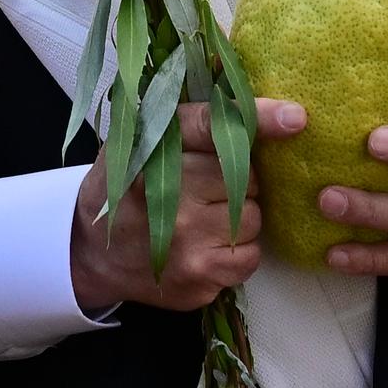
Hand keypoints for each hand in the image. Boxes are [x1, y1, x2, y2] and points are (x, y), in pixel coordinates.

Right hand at [67, 99, 298, 315]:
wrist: (92, 253)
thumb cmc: (128, 189)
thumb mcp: (140, 142)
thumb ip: (190, 124)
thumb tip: (262, 109)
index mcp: (151, 152)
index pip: (212, 127)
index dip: (258, 119)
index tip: (296, 118)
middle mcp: (170, 196)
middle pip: (247, 178)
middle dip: (239, 181)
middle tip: (207, 189)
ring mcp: (187, 241)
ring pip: (254, 218)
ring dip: (241, 218)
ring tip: (205, 219)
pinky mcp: (200, 278)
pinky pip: (250, 256)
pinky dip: (239, 252)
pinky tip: (208, 246)